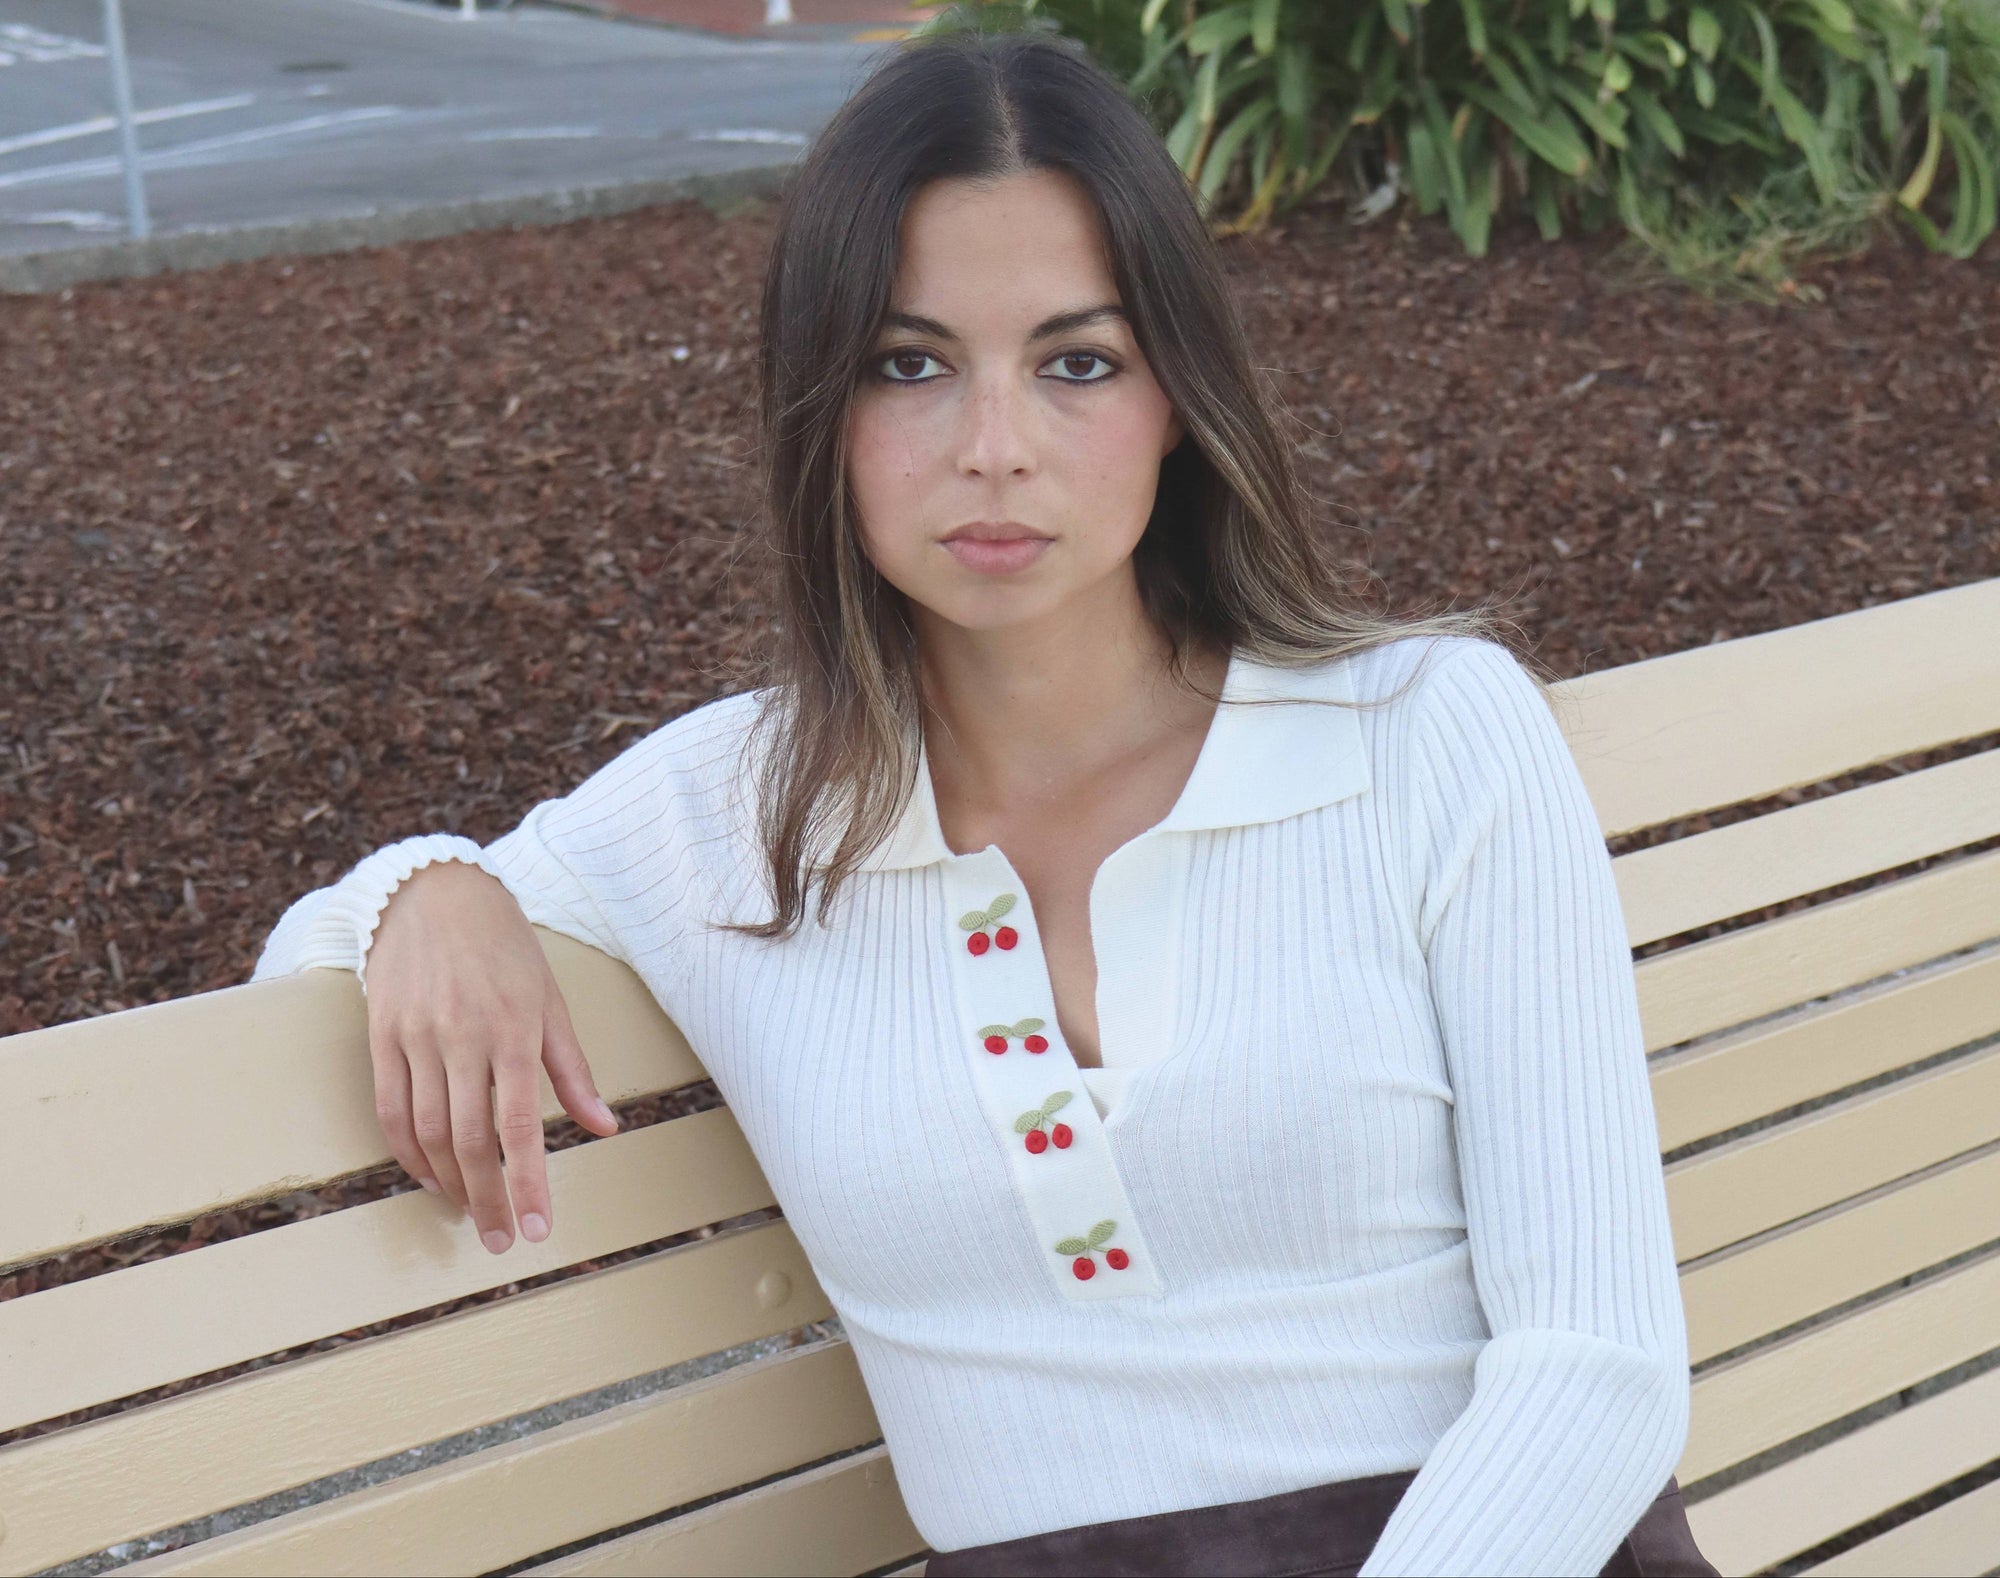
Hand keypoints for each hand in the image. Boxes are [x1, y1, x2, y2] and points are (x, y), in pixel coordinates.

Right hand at [364, 860, 619, 1253]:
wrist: (435, 893)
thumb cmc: (506, 948)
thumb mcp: (551, 1001)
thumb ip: (572, 1070)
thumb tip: (604, 1127)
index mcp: (514, 1031)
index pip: (521, 1126)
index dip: (528, 1184)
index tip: (538, 1228)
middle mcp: (462, 1038)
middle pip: (472, 1140)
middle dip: (488, 1199)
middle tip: (503, 1240)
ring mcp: (416, 1038)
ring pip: (428, 1132)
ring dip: (449, 1182)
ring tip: (468, 1211)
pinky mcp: (381, 1035)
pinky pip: (390, 1108)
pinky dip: (408, 1152)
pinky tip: (429, 1175)